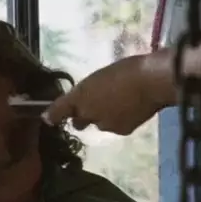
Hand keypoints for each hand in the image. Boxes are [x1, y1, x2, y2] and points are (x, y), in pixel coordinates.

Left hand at [43, 54, 167, 135]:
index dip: (53, 115)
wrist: (152, 82)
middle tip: (97, 102)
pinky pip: (116, 126)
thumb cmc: (127, 70)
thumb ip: (87, 90)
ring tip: (120, 101)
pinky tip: (132, 108)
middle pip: (80, 120)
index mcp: (80, 95)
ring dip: (105, 116)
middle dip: (85, 115)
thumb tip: (75, 104)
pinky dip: (121, 120)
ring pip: (100, 123)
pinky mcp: (121, 131)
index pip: (60, 110)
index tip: (47, 118)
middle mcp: (87, 113)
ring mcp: (104, 124)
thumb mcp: (100, 75)